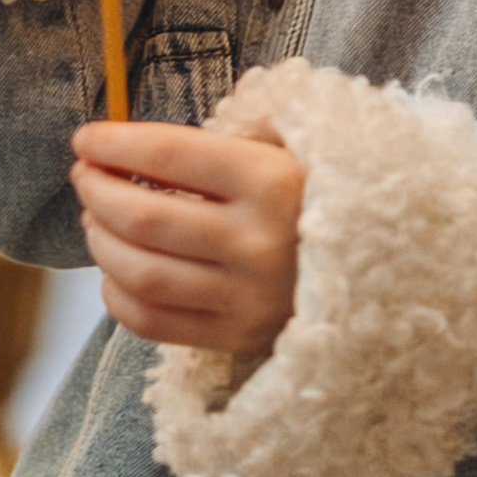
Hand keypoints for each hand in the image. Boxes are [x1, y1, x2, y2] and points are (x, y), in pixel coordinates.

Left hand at [71, 120, 303, 353]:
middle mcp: (256, 242)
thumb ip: (224, 144)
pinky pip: (154, 322)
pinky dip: (118, 296)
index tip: (86, 139)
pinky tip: (114, 271)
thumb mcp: (291, 151)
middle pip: (144, 217)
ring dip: (100, 242)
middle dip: (98, 191)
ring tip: (93, 220)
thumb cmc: (324, 197)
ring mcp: (246, 297)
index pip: (169, 154)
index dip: (115, 144)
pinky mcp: (237, 337)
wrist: (392, 271)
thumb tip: (135, 146)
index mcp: (273, 180)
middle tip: (84, 176)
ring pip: (141, 272)